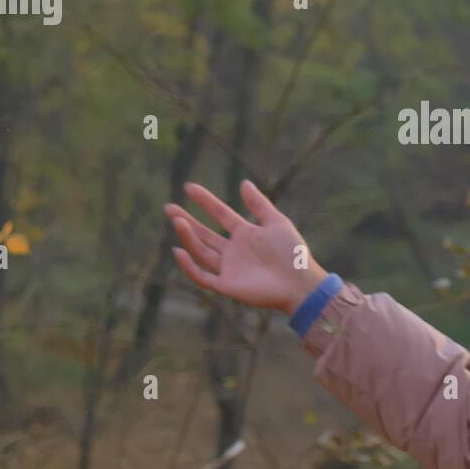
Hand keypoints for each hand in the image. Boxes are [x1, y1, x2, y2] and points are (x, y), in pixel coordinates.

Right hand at [164, 180, 327, 314]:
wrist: (300, 282)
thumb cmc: (293, 253)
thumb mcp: (276, 222)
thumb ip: (259, 204)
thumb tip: (243, 183)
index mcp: (246, 234)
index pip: (220, 214)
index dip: (205, 201)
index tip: (189, 187)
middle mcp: (234, 251)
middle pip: (204, 234)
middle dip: (186, 221)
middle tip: (168, 207)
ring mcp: (229, 268)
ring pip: (201, 251)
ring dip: (188, 237)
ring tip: (177, 221)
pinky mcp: (226, 285)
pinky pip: (202, 276)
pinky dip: (189, 265)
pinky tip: (179, 250)